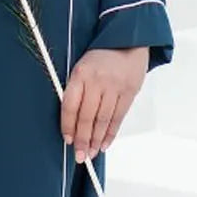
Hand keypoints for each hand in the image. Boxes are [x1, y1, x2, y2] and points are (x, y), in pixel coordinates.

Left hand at [60, 46, 148, 163]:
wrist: (128, 40)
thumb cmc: (101, 56)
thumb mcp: (82, 66)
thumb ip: (76, 90)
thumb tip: (70, 121)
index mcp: (81, 73)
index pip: (71, 105)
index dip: (68, 125)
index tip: (67, 139)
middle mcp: (98, 81)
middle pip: (88, 117)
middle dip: (82, 139)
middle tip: (79, 156)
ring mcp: (115, 87)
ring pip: (103, 120)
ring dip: (96, 140)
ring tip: (91, 153)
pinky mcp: (129, 92)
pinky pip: (118, 117)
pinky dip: (111, 133)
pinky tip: (104, 144)